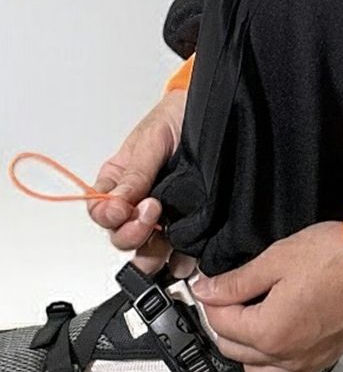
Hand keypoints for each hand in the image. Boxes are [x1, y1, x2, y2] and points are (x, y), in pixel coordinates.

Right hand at [88, 89, 192, 274]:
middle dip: (133, 235)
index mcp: (119, 181)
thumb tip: (114, 205)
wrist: (212, 111)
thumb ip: (135, 174)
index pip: (100, 211)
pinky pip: (180, 253)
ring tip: (171, 238)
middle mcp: (137, 203)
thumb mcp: (151, 140)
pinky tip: (189, 255)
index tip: (123, 210)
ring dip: (155, 254)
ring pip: (148, 251)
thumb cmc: (177, 118)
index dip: (108, 217)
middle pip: (122, 237)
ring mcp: (164, 217)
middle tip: (154, 213)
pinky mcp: (189, 225)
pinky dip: (182, 260)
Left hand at [192, 222, 342, 371]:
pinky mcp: (324, 358)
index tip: (209, 281)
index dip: (210, 296)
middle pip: (233, 348)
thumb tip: (208, 289)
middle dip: (222, 320)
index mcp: (270, 331)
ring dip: (244, 347)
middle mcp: (286, 356)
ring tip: (247, 316)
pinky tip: (275, 336)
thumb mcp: (278, 258)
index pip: (220, 322)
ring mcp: (307, 362)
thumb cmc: (337, 258)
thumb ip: (238, 280)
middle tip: (224, 292)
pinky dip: (271, 362)